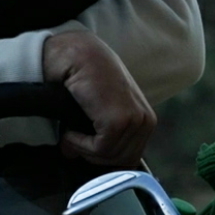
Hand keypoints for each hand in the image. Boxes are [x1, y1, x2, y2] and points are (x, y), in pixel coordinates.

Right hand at [41, 31, 154, 166]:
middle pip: (122, 161)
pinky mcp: (118, 120)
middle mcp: (145, 120)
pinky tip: (69, 131)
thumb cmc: (84, 76)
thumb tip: (73, 156)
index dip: (105, 158)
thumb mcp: (98, 109)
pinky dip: (80, 144)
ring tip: (69, 133)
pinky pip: (99, 149)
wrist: (75, 53)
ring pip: (110, 156)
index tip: (84, 147)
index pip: (131, 158)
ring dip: (84, 149)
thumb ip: (97, 135)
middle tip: (73, 141)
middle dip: (94, 157)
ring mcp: (134, 120)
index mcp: (144, 118)